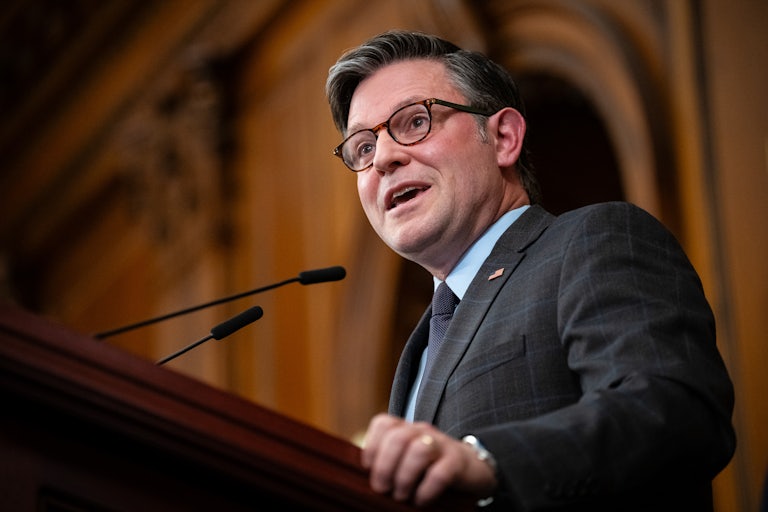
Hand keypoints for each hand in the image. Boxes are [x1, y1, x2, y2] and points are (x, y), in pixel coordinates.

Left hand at [361, 413, 497, 505]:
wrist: (471, 468)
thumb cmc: (429, 467)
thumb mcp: (406, 458)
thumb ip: (387, 461)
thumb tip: (360, 480)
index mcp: (406, 428)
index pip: (383, 423)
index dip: (371, 446)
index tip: (368, 469)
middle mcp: (422, 431)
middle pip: (398, 437)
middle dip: (385, 466)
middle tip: (383, 489)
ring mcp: (441, 444)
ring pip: (419, 450)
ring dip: (405, 477)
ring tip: (402, 495)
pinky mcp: (457, 462)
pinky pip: (440, 473)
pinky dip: (426, 490)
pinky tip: (421, 500)